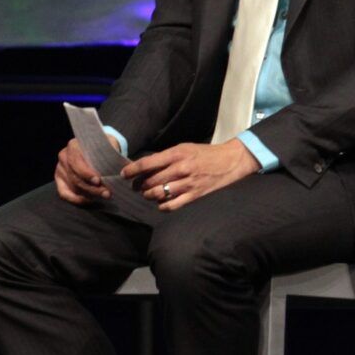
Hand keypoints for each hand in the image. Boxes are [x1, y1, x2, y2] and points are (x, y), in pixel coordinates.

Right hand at [53, 138, 110, 205]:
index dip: (86, 173)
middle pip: (75, 176)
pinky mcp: (59, 180)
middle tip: (107, 193)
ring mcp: (60, 168)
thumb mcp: (108, 147)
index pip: (76, 161)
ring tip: (104, 196)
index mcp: (73, 146)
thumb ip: (111, 155)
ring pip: (72, 186)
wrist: (97, 150)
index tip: (99, 181)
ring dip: (88, 194)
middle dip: (91, 187)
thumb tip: (124, 167)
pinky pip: (64, 193)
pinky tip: (89, 201)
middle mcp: (64, 156)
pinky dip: (76, 199)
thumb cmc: (104, 149)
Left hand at [122, 140, 258, 210]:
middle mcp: (181, 169)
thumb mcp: (183, 148)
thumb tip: (145, 166)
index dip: (132, 170)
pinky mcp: (195, 195)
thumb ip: (165, 157)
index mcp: (176, 154)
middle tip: (136, 186)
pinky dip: (163, 206)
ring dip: (149, 196)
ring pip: (159, 193)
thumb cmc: (204, 153)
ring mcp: (188, 183)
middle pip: (150, 181)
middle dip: (139, 185)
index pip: (147, 163)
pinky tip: (161, 204)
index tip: (124, 174)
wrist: (230, 161)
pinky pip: (173, 205)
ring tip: (147, 194)